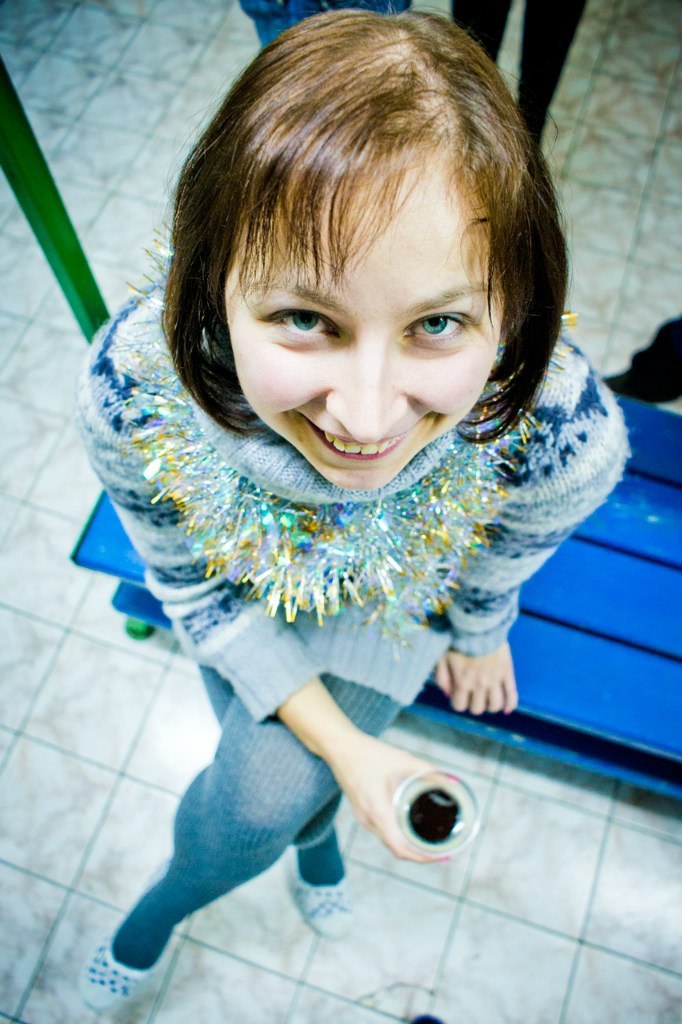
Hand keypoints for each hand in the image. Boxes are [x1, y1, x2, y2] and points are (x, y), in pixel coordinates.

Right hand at [327, 732, 440, 862]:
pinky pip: (382, 832)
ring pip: (388, 841)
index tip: (441, 856)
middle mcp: (369, 820)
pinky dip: (398, 836)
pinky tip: (409, 829)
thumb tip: (454, 781)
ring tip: (429, 841)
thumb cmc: (370, 753)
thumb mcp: (403, 760)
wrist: (340, 748)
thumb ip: (429, 771)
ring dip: (408, 846)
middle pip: (396, 849)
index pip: (400, 848)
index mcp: (378, 811)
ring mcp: (363, 818)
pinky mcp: (362, 813)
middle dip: (420, 854)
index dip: (422, 858)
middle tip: (442, 849)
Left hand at [435, 642, 517, 714]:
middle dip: (473, 703)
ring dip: (490, 705)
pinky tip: (505, 707)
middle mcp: (479, 685)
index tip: (459, 694)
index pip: (459, 706)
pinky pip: (512, 695)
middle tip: (473, 694)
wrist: (479, 623)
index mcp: (462, 682)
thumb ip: (442, 678)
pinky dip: (510, 704)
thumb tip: (447, 694)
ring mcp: (495, 680)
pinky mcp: (507, 673)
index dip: (458, 701)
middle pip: (477, 709)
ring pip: (495, 705)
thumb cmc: (457, 639)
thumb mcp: (441, 657)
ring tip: (487, 697)